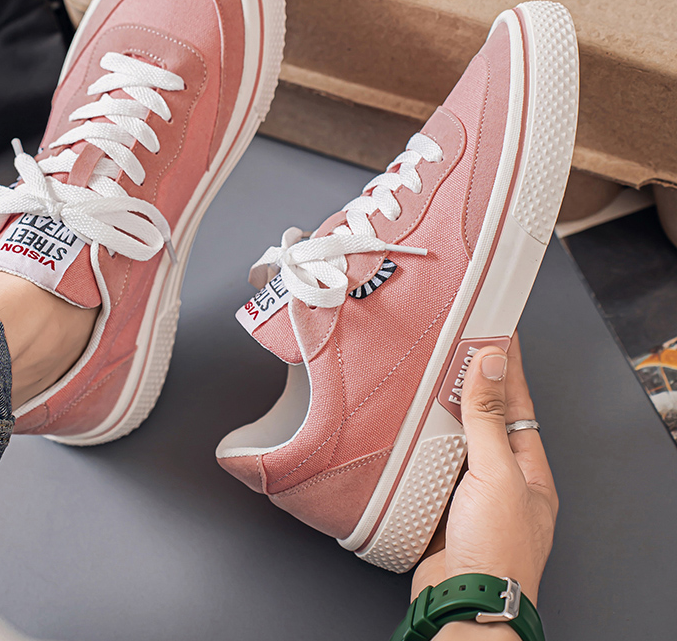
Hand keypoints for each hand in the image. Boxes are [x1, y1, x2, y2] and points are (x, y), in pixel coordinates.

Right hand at [411, 334, 557, 610]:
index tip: (497, 330)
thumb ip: (488, 418)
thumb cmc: (497, 551)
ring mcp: (470, 493)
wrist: (464, 603)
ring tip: (429, 374)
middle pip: (485, 418)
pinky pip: (430, 462)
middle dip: (472, 383)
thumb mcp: (496, 474)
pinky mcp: (441, 504)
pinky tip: (406, 425)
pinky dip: (418, 441)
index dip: (507, 365)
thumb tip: (491, 364)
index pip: (517, 403)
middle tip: (457, 344)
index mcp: (527, 470)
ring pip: (455, 439)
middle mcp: (501, 479)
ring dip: (441, 410)